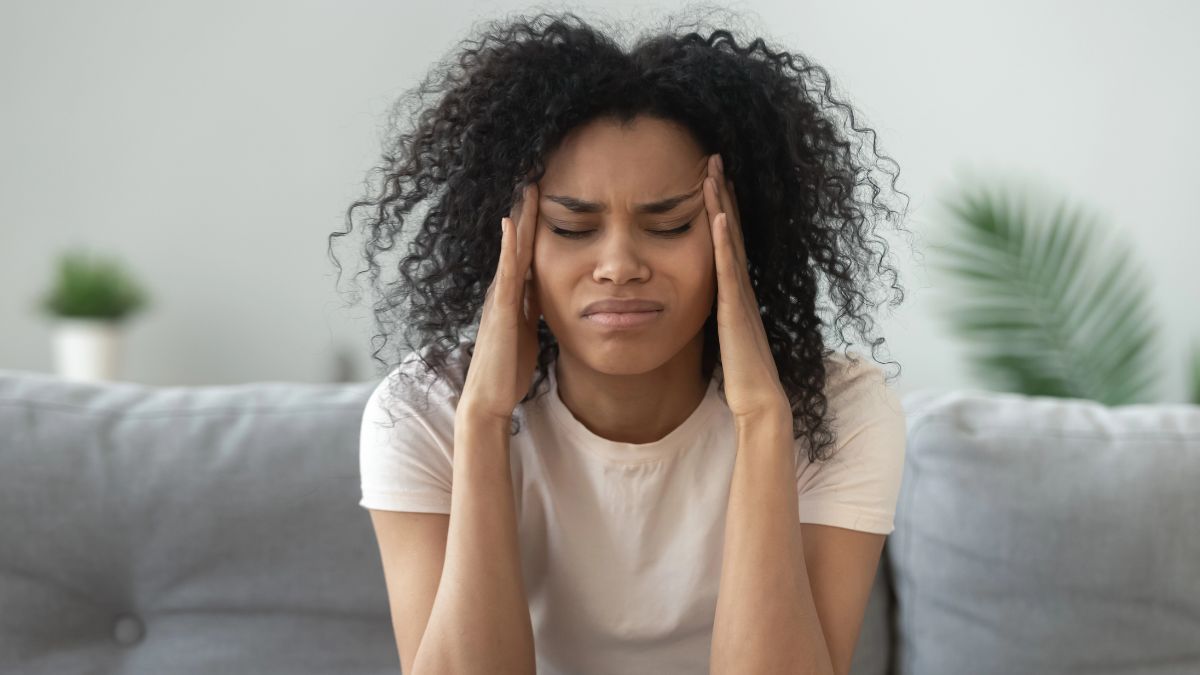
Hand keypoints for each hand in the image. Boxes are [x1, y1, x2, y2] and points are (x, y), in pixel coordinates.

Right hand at [459, 181, 541, 423]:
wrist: (490, 397)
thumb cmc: (508, 369)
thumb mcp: (528, 332)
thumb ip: (533, 310)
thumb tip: (546, 293)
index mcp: (511, 296)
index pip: (525, 253)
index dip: (533, 226)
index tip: (543, 198)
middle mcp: (502, 291)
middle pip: (517, 243)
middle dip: (526, 212)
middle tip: (534, 177)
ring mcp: (500, 298)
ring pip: (512, 250)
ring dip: (519, 218)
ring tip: (527, 187)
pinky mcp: (501, 310)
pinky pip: (507, 272)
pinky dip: (509, 246)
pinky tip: (511, 223)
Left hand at [704, 153, 789, 423]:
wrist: (761, 402)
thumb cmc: (743, 376)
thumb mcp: (724, 336)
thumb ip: (719, 316)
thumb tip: (707, 305)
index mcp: (737, 292)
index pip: (728, 241)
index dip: (722, 209)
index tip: (711, 178)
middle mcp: (741, 287)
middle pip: (732, 230)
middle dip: (722, 194)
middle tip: (713, 158)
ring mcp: (740, 296)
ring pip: (730, 241)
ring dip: (722, 205)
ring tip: (714, 171)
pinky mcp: (734, 310)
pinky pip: (728, 269)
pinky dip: (724, 241)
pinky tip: (718, 216)